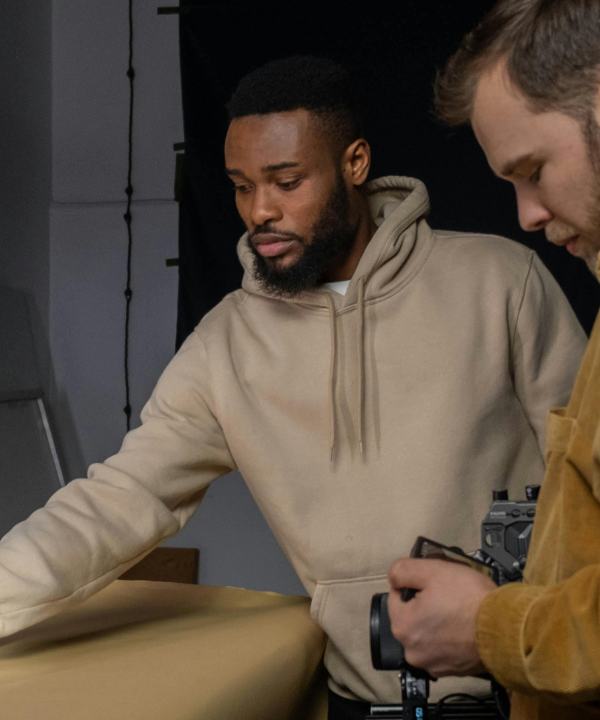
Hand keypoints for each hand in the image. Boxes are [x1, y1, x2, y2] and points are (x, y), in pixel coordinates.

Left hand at [387, 558, 496, 677]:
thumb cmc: (470, 601)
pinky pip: (445, 647)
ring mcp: (434, 664)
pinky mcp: (453, 670)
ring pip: (428, 632)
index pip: (396, 596)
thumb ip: (402, 570)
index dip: (413, 584)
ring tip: (458, 609)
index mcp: (403, 627)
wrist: (505, 628)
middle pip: (412, 616)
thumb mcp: (431, 570)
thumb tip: (393, 576)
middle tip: (447, 593)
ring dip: (438, 621)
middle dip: (426, 603)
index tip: (431, 582)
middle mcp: (413, 651)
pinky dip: (451, 637)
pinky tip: (465, 626)